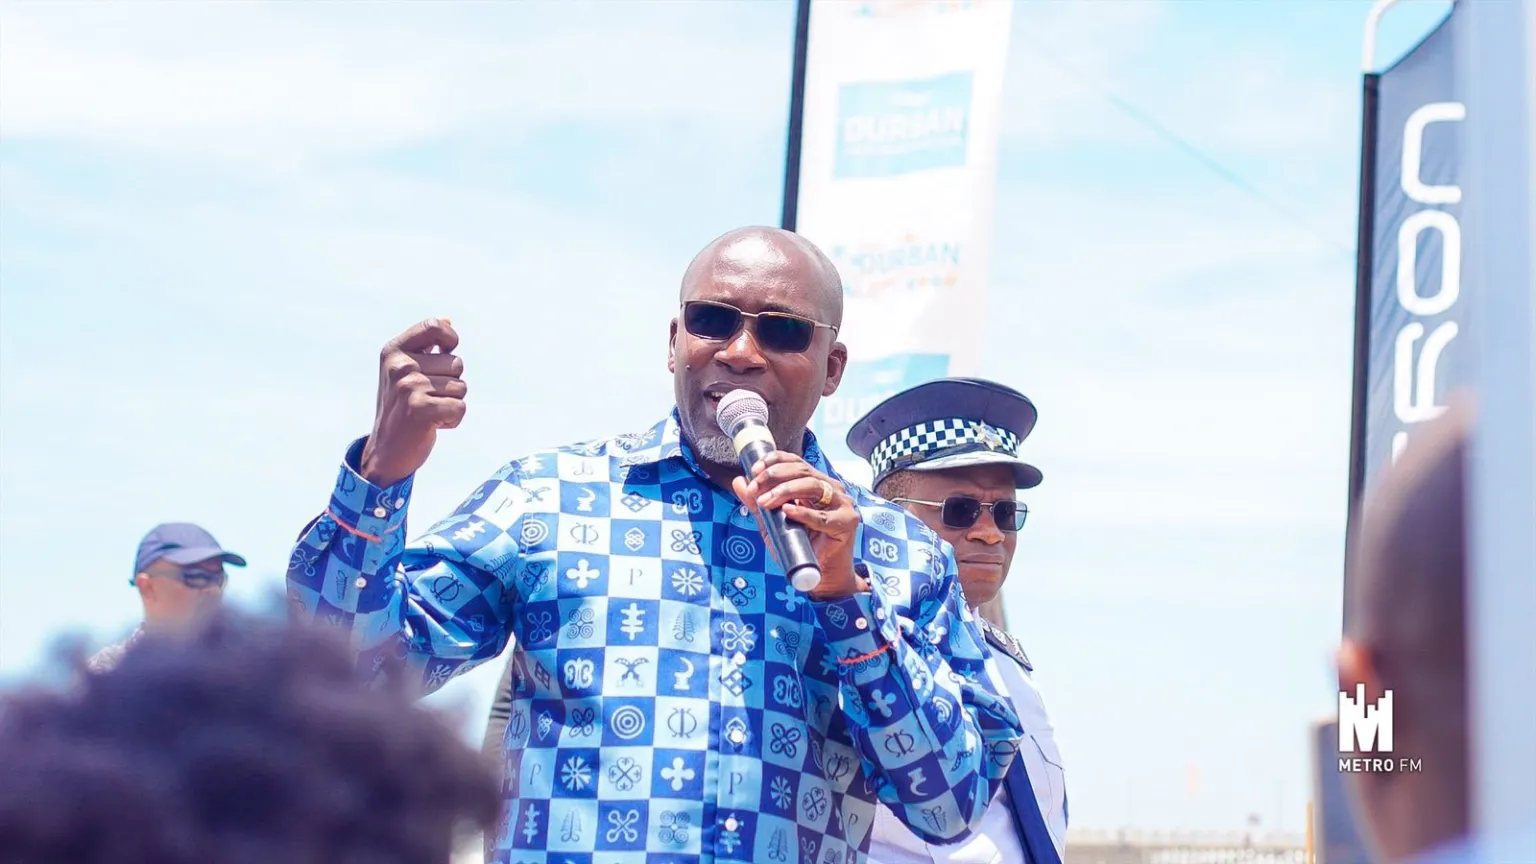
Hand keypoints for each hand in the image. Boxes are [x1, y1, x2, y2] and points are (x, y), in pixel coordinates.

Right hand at [359, 318, 466, 486]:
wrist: (385, 451)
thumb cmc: (401, 408)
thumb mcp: (405, 371)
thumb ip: (426, 346)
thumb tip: (449, 320)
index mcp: (394, 351)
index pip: (434, 326)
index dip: (449, 339)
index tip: (445, 353)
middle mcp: (400, 366)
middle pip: (456, 363)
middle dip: (450, 384)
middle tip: (427, 399)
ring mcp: (409, 387)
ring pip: (461, 387)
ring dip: (451, 403)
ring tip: (428, 412)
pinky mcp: (420, 410)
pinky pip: (460, 407)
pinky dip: (453, 420)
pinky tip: (433, 425)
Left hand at [732, 451, 867, 599]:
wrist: (821, 576)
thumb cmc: (800, 547)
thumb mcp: (773, 524)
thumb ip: (758, 504)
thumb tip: (738, 481)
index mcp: (816, 483)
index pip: (796, 462)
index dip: (775, 460)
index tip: (754, 469)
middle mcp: (831, 488)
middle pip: (802, 470)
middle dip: (774, 476)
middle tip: (755, 488)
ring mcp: (842, 503)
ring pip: (812, 486)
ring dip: (785, 491)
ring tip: (765, 502)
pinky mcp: (846, 523)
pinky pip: (822, 516)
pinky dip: (803, 513)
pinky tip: (788, 512)